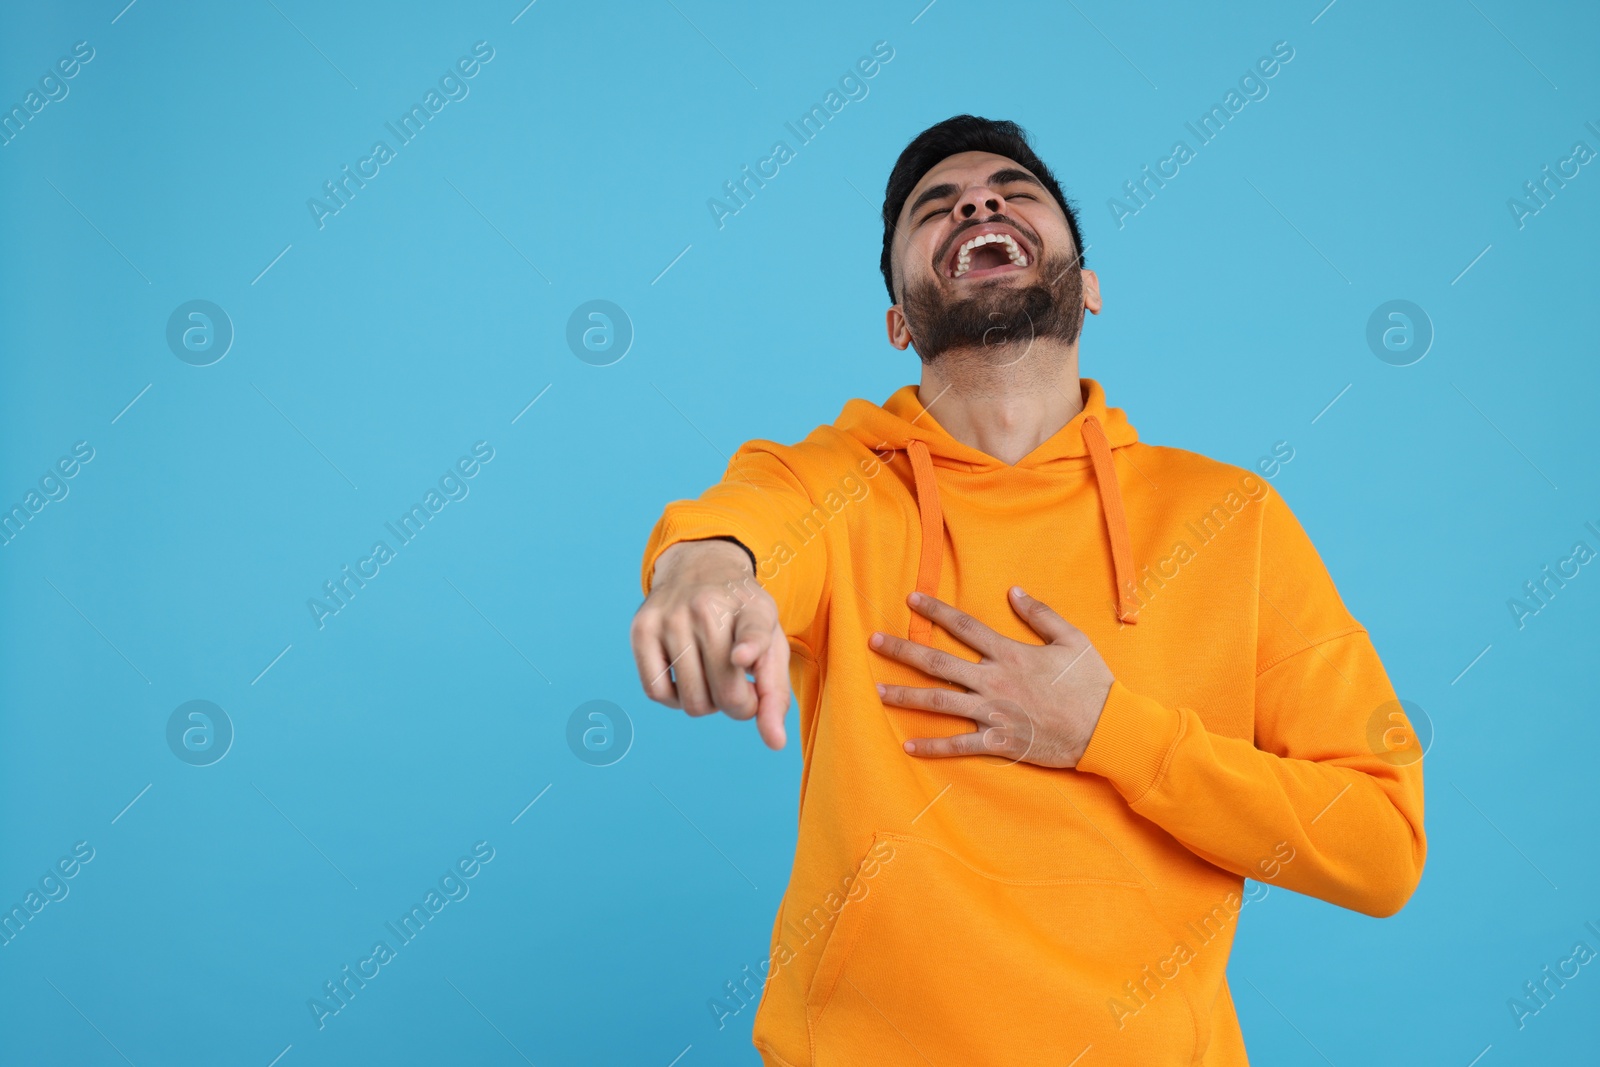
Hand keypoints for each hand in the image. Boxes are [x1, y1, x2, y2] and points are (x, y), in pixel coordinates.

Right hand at [630, 539, 789, 748]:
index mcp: (752, 608)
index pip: (752, 630)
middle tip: (740, 687)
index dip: (749, 647)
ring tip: (713, 677)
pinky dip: (674, 699)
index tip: (741, 655)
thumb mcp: (771, 644)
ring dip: (706, 704)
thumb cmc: (742, 618)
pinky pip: (656, 692)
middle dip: (737, 705)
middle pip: (724, 694)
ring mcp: (670, 617)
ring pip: (690, 700)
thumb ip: (775, 694)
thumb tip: (775, 742)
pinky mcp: (641, 628)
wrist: (701, 567)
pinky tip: (686, 678)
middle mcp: (707, 609)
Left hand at [869, 587, 1114, 767]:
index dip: (935, 611)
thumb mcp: (1072, 639)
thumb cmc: (1092, 683)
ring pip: (939, 703)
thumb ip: (1040, 614)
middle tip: (873, 642)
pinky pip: (959, 745)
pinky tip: (908, 746)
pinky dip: (933, 747)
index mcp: (1010, 654)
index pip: (963, 626)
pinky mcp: (999, 741)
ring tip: (878, 691)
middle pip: (938, 663)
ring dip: (905, 697)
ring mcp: (994, 713)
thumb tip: (1013, 590)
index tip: (910, 600)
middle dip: (902, 651)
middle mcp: (994, 681)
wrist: (1106, 729)